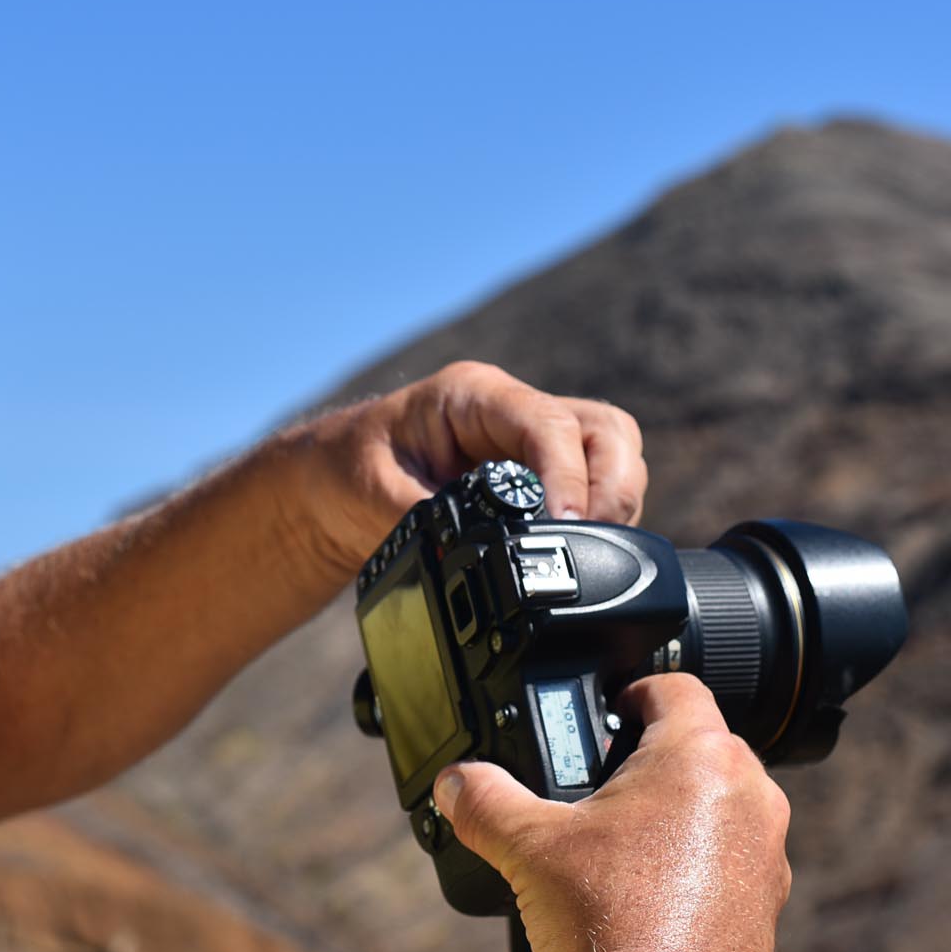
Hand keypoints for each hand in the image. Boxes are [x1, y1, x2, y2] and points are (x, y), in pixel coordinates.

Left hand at [301, 360, 645, 579]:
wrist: (334, 482)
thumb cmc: (348, 469)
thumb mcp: (373, 492)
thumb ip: (427, 517)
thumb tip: (473, 554)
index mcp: (475, 397)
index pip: (549, 424)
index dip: (569, 475)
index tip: (566, 523)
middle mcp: (514, 412)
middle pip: (606, 432)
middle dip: (613, 487)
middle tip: (590, 541)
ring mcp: (532, 443)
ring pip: (613, 456)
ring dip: (616, 503)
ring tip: (590, 551)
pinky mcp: (541, 477)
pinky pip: (596, 488)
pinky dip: (602, 519)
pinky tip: (579, 551)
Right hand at [436, 676, 788, 951]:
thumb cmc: (607, 926)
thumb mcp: (526, 845)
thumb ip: (483, 797)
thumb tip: (453, 782)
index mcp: (701, 760)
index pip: (676, 686)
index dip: (634, 686)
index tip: (610, 704)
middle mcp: (750, 800)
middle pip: (705, 746)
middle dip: (654, 755)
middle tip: (603, 780)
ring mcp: (768, 860)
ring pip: (724, 807)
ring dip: (681, 812)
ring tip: (622, 844)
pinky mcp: (768, 913)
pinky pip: (735, 866)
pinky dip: (698, 869)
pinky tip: (647, 898)